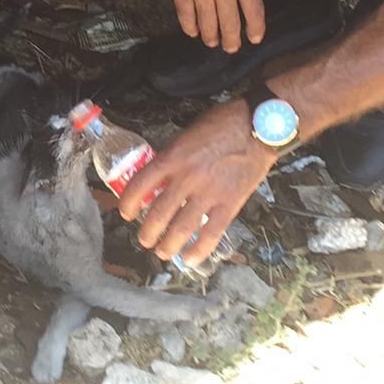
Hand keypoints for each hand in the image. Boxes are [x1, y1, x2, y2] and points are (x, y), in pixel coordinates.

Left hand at [119, 99, 276, 267]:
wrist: (258, 127)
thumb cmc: (222, 123)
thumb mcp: (187, 134)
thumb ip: (173, 157)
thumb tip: (160, 176)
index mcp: (173, 157)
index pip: (140, 184)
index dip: (128, 203)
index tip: (126, 213)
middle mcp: (187, 178)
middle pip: (159, 213)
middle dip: (148, 232)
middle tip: (144, 240)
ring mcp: (209, 193)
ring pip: (182, 228)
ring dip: (168, 245)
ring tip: (162, 252)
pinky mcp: (230, 204)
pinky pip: (212, 233)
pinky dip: (199, 250)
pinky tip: (190, 259)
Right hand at [146, 0, 265, 52]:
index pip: (253, 10)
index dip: (256, 27)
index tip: (255, 38)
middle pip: (230, 24)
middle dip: (232, 40)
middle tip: (231, 47)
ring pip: (208, 26)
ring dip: (211, 38)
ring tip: (212, 41)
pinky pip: (186, 18)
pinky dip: (191, 28)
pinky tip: (194, 30)